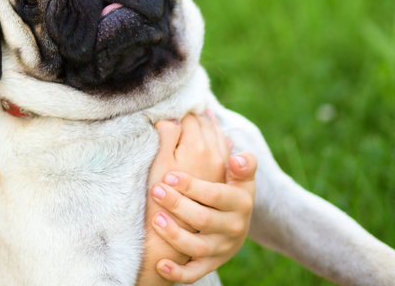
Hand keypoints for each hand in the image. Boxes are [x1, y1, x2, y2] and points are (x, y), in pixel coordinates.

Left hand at [149, 112, 256, 282]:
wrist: (230, 226)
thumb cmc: (227, 189)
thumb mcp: (235, 171)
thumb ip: (225, 149)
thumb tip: (215, 123)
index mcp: (239, 199)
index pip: (216, 194)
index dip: (194, 186)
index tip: (170, 176)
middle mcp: (233, 225)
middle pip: (204, 218)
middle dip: (178, 204)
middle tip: (155, 190)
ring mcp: (222, 247)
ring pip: (198, 246)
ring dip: (175, 235)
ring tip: (155, 218)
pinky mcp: (211, 264)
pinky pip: (194, 272)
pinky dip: (178, 273)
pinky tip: (160, 267)